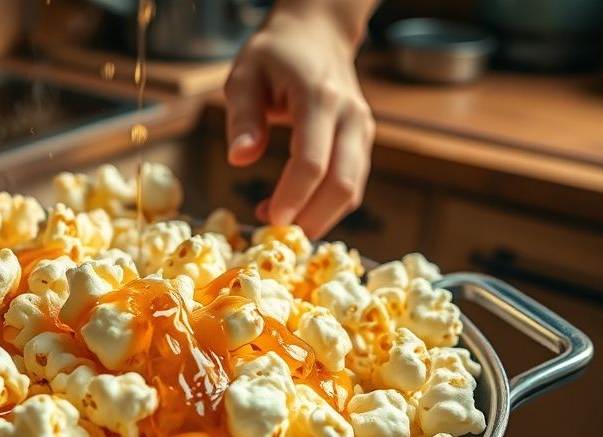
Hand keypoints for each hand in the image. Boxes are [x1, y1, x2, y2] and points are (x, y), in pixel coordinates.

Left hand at [225, 1, 374, 237]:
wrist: (316, 35)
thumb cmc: (275, 54)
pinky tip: (294, 208)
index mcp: (320, 98)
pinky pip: (351, 184)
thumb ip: (243, 117)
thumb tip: (240, 158)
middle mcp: (350, 117)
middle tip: (274, 235)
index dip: (293, 197)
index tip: (269, 219)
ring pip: (352, 190)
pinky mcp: (362, 142)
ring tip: (277, 219)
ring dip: (318, 216)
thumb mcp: (245, 75)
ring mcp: (362, 131)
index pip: (313, 162)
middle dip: (309, 218)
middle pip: (342, 184)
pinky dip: (326, 206)